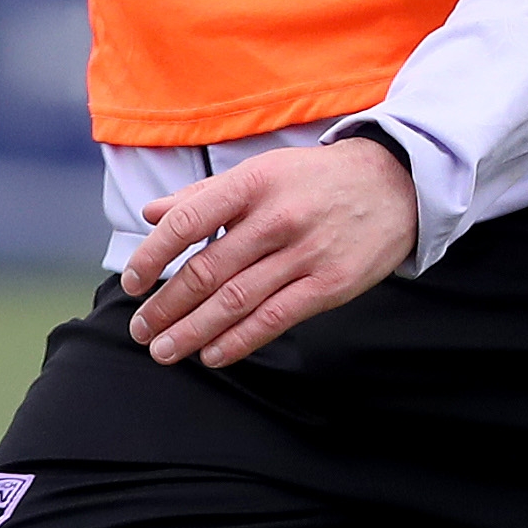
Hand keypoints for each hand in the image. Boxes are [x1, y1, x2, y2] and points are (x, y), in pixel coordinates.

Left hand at [123, 140, 417, 368]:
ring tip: (164, 350)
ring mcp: (304, 254)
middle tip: (141, 330)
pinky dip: (237, 341)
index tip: (133, 282)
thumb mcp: (260, 173)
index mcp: (252, 184)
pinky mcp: (330, 284)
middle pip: (206, 271)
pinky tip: (211, 355)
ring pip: (235, 302)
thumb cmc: (315, 181)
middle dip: (165, 306)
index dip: (152, 257)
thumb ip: (204, 197)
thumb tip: (152, 214)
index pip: (187, 224)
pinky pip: (274, 319)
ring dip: (192, 332)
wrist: (395, 184)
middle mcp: (276, 219)